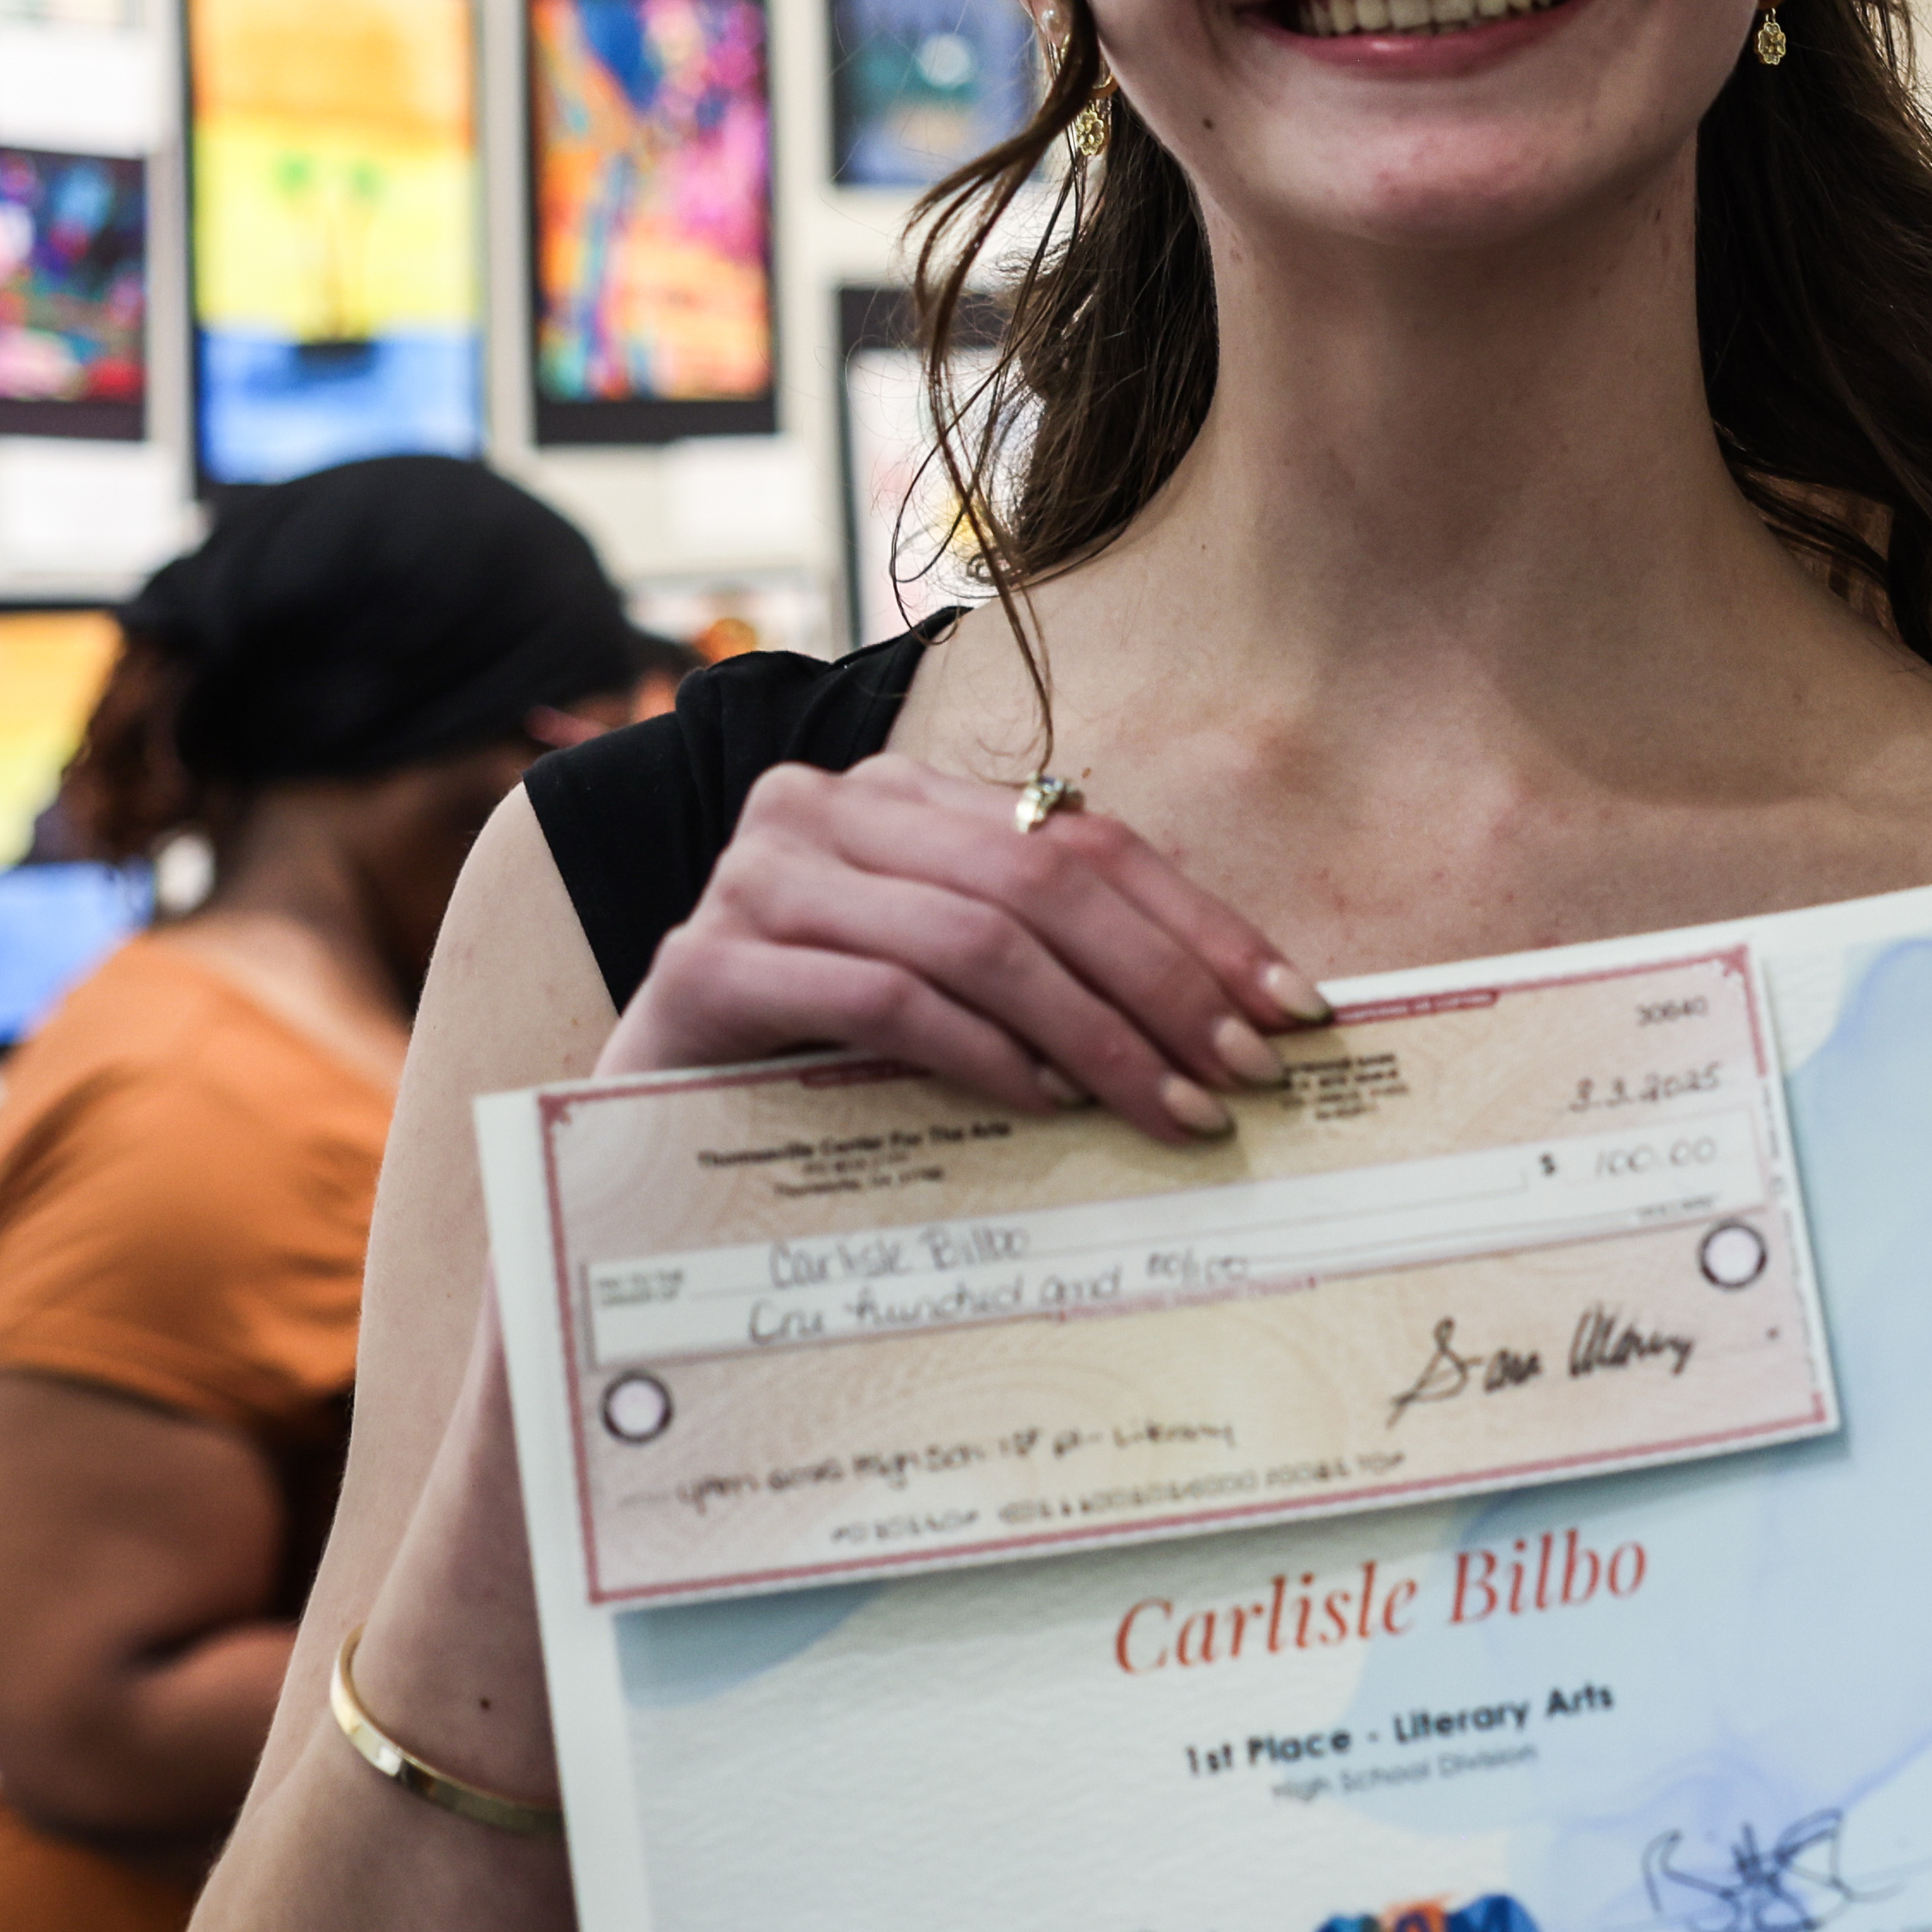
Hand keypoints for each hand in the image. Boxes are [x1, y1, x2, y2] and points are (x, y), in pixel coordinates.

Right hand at [593, 751, 1316, 1141]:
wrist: (640, 1135)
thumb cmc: (821, 1066)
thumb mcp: (952, 993)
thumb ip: (1053, 969)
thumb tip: (1238, 1020)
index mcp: (898, 797)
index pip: (1083, 841)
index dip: (1199, 923)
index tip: (1291, 1011)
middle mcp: (820, 808)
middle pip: (1040, 882)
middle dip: (1163, 985)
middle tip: (1244, 1078)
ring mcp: (755, 880)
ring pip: (973, 939)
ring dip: (1093, 1034)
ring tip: (1169, 1112)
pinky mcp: (704, 965)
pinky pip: (881, 997)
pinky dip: (980, 1053)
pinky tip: (1042, 1104)